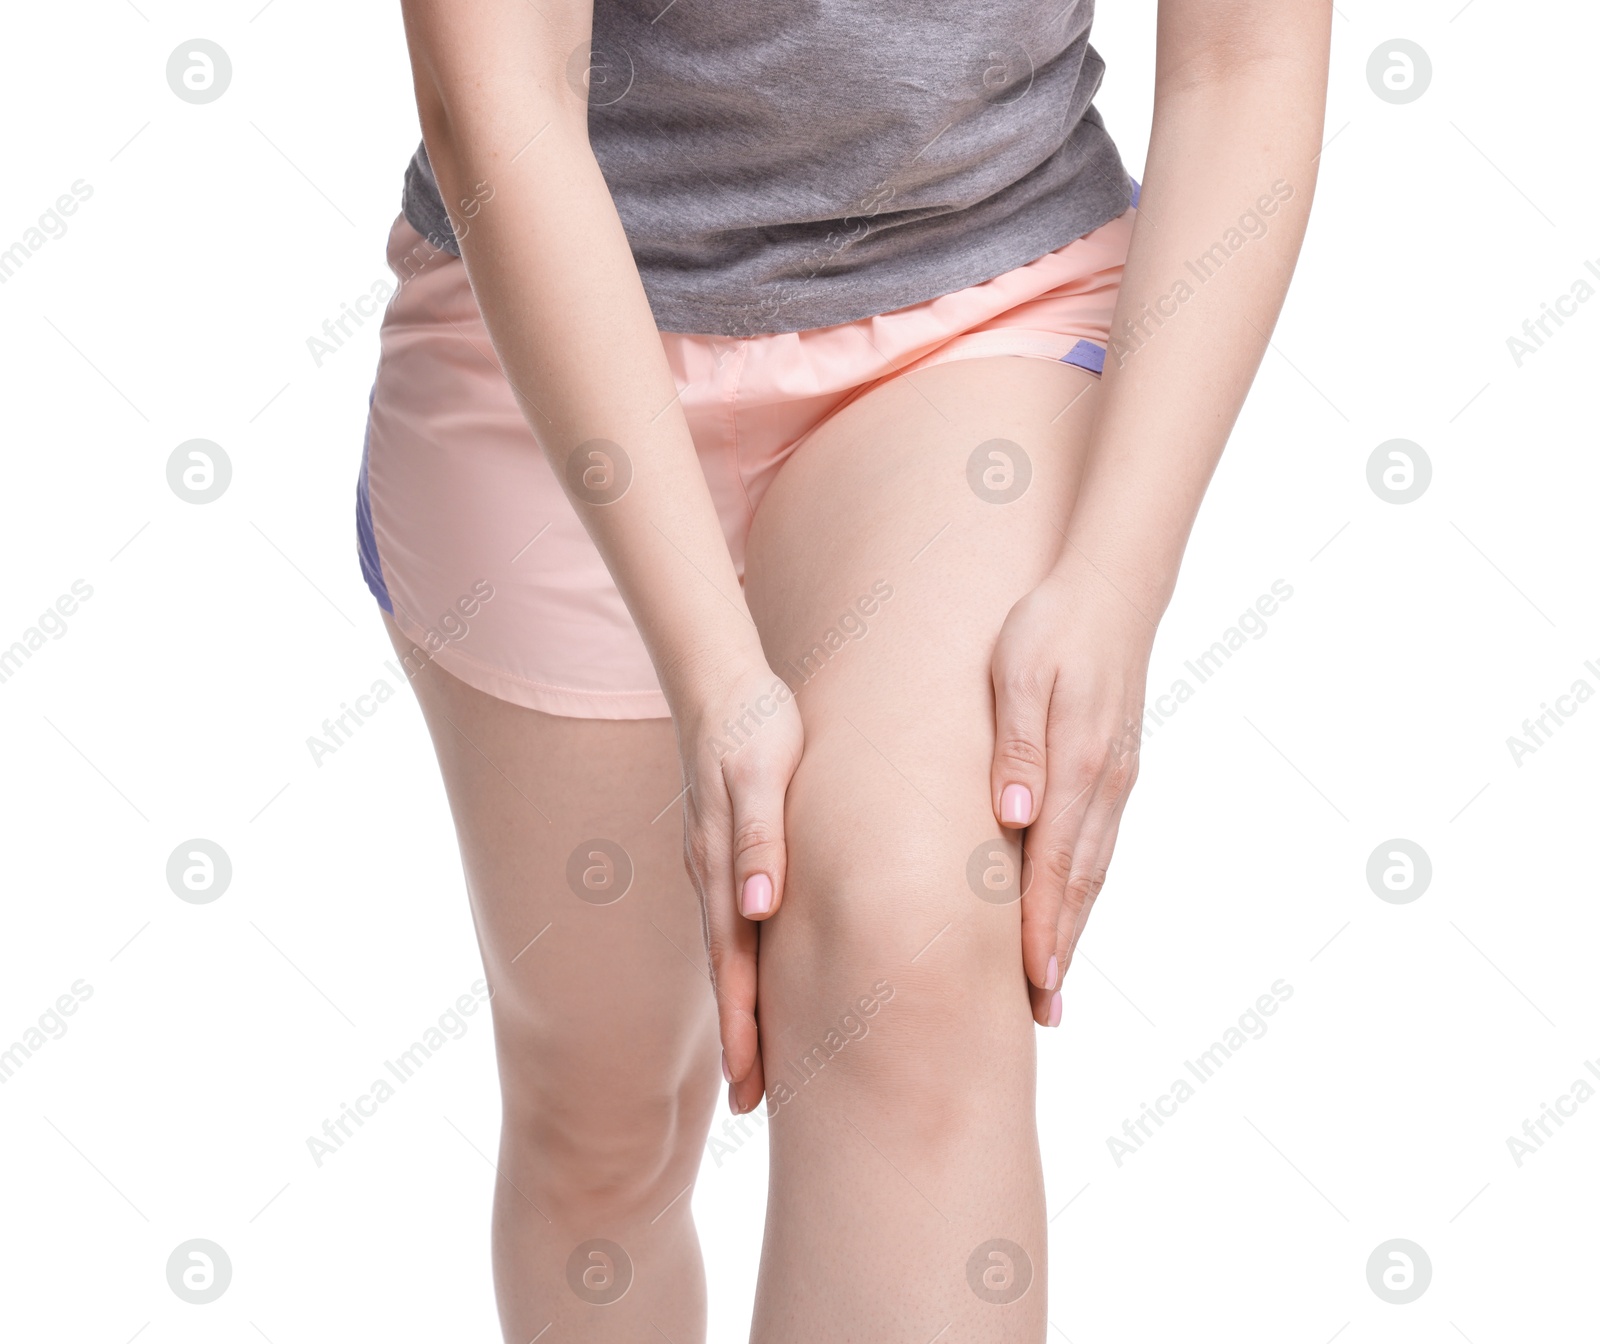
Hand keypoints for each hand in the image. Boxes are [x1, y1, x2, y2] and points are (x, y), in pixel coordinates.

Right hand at [671, 655, 804, 1112]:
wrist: (719, 678)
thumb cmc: (752, 725)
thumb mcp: (758, 775)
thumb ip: (758, 841)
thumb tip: (756, 911)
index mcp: (723, 869)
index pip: (734, 966)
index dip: (742, 1028)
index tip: (749, 1087)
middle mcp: (714, 877)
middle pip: (728, 972)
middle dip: (739, 1038)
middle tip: (752, 1104)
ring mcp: (715, 865)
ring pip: (729, 953)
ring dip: (740, 1007)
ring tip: (752, 1061)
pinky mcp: (727, 849)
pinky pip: (734, 922)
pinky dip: (742, 964)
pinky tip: (755, 977)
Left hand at [988, 558, 1153, 1026]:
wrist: (1112, 589)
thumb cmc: (1050, 625)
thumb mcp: (1020, 670)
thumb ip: (1017, 743)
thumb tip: (1013, 816)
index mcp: (1077, 765)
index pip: (1055, 865)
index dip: (1042, 928)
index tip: (1031, 982)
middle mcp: (1104, 785)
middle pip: (1080, 884)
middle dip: (1061, 949)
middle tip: (1044, 1013)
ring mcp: (1115, 781)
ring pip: (1094, 871)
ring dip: (1074, 928)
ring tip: (1052, 984)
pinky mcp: (1115, 772)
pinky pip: (1099, 846)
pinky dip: (1084, 890)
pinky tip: (1068, 912)